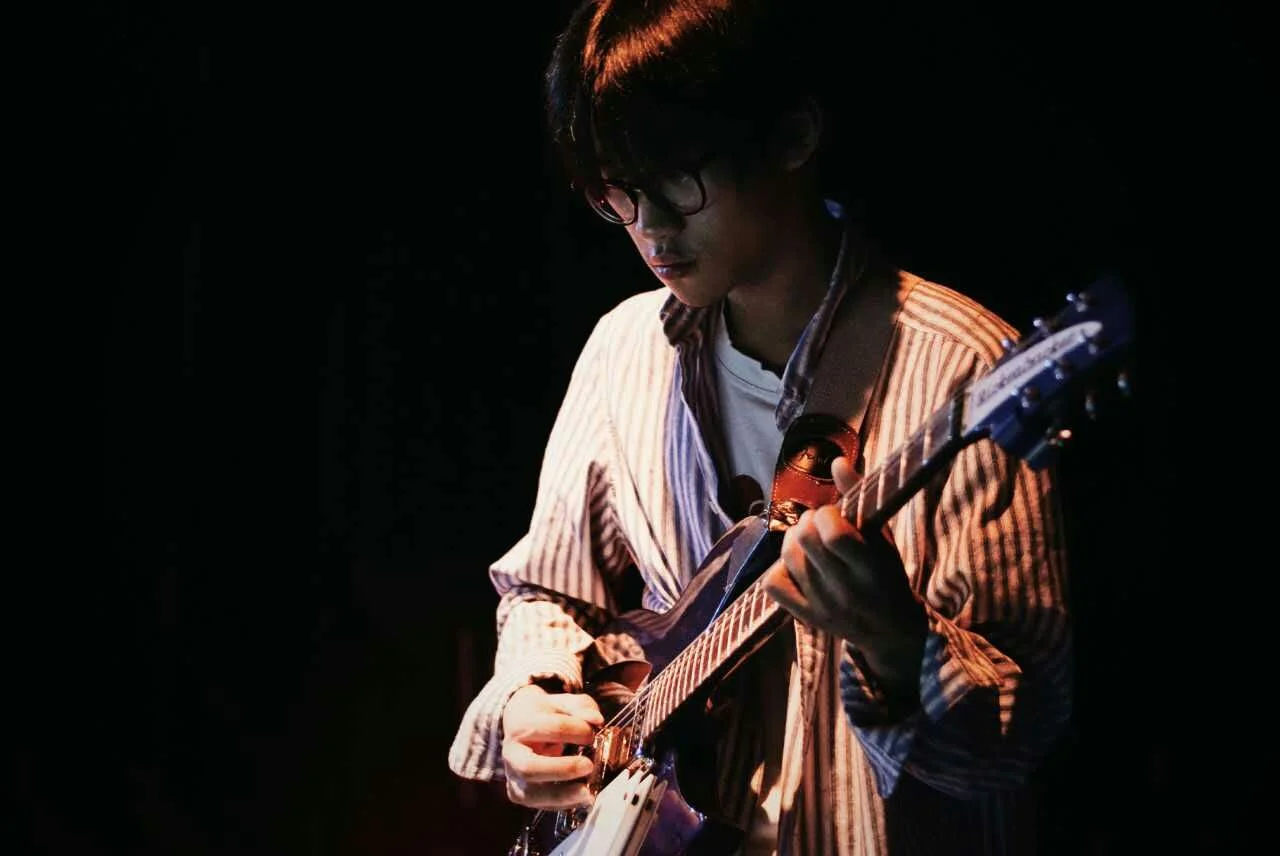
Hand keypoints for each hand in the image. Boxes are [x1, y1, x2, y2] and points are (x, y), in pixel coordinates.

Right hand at [501, 683, 603, 808]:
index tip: (592, 732)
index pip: (550, 728)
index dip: (576, 730)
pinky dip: (561, 804)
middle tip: (589, 765)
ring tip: (587, 792)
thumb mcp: (561, 702)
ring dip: (562, 796)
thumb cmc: (544, 713)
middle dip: (562, 769)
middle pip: (529, 767)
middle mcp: (512, 752)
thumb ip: (581, 706)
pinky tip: (580, 797)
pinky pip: (538, 804)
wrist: (519, 722)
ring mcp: (513, 775)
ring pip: (531, 794)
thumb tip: (596, 719)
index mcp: (521, 725)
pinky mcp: (518, 793)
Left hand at [762, 456, 925, 684]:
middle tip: (820, 525)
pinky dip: (780, 568)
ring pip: (786, 557)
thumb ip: (860, 499)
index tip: (834, 514)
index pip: (833, 535)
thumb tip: (837, 461)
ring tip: (809, 542)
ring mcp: (822, 606)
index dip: (826, 514)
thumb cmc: (887, 574)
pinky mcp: (806, 617)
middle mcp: (845, 590)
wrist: (891, 630)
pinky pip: (773, 584)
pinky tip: (797, 565)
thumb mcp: (883, 538)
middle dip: (808, 522)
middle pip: (804, 540)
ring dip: (794, 540)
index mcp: (871, 568)